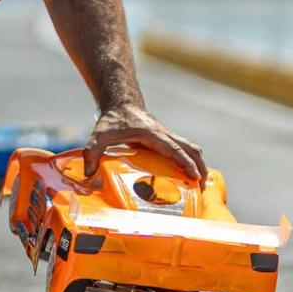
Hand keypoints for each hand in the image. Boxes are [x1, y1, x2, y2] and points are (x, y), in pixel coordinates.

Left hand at [84, 103, 207, 181]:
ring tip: (201, 185)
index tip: (195, 176)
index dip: (185, 162)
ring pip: (192, 149)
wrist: (122, 104)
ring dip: (200, 164)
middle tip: (203, 187)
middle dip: (201, 167)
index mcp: (153, 134)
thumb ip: (92, 151)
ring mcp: (168, 137)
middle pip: (191, 149)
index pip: (174, 149)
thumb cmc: (113, 120)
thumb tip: (89, 174)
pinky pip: (186, 151)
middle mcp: (165, 135)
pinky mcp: (168, 141)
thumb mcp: (99, 135)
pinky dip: (192, 162)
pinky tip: (189, 177)